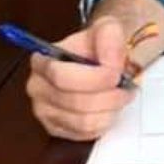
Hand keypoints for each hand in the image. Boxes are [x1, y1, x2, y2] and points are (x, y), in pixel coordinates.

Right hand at [26, 18, 141, 141]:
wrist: (100, 60)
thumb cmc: (98, 46)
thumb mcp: (107, 29)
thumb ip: (110, 37)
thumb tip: (111, 64)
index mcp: (42, 61)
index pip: (63, 77)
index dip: (95, 79)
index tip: (117, 73)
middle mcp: (37, 87)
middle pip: (76, 102)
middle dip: (108, 97)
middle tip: (126, 88)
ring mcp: (45, 111)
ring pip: (83, 122)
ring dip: (109, 110)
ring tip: (119, 97)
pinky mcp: (57, 130)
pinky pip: (86, 134)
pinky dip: (104, 122)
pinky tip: (107, 108)